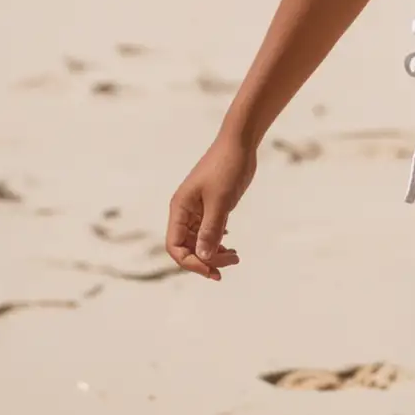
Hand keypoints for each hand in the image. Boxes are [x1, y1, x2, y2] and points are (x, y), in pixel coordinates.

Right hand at [166, 135, 255, 280]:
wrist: (239, 143)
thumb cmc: (227, 167)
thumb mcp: (220, 201)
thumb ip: (211, 229)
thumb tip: (203, 257)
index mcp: (180, 208)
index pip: (175, 246)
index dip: (191, 262)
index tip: (213, 270)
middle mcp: (184, 211)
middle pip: (187, 247)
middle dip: (206, 259)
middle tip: (232, 262)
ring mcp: (198, 209)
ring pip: (198, 240)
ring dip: (213, 252)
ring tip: (235, 257)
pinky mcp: (211, 206)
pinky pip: (208, 231)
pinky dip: (218, 241)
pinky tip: (229, 245)